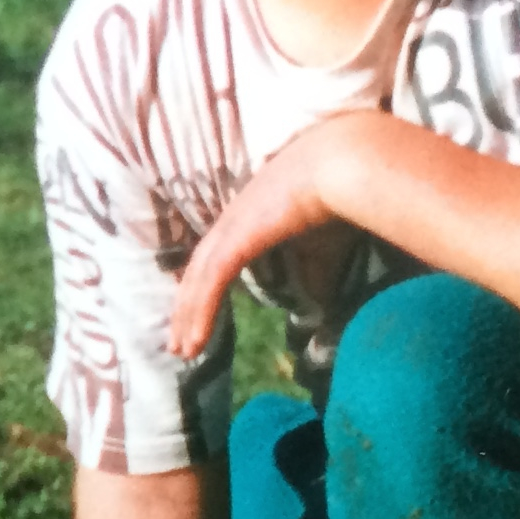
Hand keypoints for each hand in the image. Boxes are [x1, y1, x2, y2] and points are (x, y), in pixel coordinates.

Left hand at [167, 121, 357, 359]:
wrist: (339, 167)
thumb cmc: (334, 198)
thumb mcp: (320, 248)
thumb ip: (313, 275)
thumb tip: (316, 310)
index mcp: (245, 220)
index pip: (213, 261)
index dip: (202, 291)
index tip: (196, 318)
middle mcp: (230, 223)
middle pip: (197, 273)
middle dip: (186, 310)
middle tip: (181, 345)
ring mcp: (229, 229)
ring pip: (198, 282)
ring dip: (188, 318)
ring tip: (184, 351)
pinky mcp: (235, 239)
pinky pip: (210, 283)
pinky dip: (201, 313)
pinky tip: (195, 342)